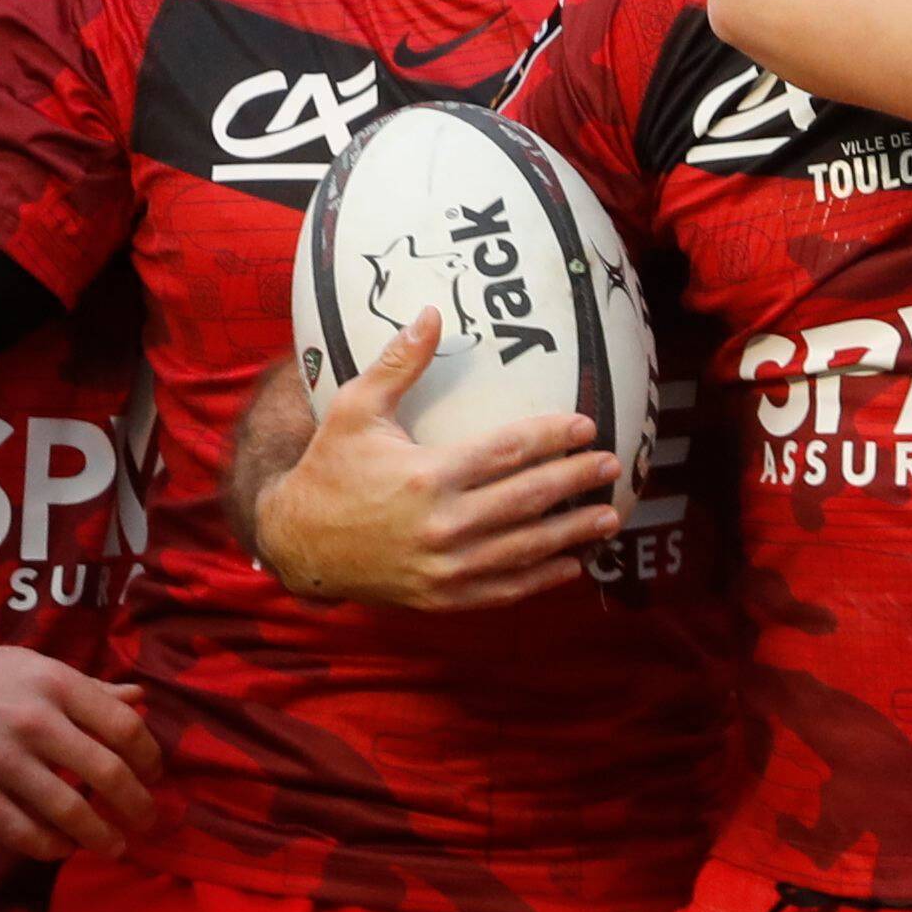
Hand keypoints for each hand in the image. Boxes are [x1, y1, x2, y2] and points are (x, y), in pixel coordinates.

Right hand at [0, 639, 161, 860]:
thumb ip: (88, 688)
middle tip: (147, 820)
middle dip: (137, 805)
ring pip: (69, 811)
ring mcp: (2, 760)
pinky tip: (64, 848)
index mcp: (55, 684)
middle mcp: (34, 721)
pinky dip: (52, 847)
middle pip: (107, 773)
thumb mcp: (33, 667)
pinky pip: (24, 832)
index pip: (124, 727)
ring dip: (101, 837)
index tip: (154, 775)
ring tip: (115, 846)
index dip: (150, 757)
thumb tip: (140, 699)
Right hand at [248, 310, 623, 609]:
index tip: (586, 425)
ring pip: (526, 549)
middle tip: (612, 466)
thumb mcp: (354, 410)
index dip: (552, 437)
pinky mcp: (442, 598)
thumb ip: (397, 364)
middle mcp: (443, 525)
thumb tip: (431, 313)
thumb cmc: (330, 469)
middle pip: (528, 500)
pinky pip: (505, 589)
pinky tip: (572, 565)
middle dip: (576, 482)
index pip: (507, 452)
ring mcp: (446, 567)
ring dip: (573, 533)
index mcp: (427, 476)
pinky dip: (542, 578)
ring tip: (610, 517)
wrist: (299, 544)